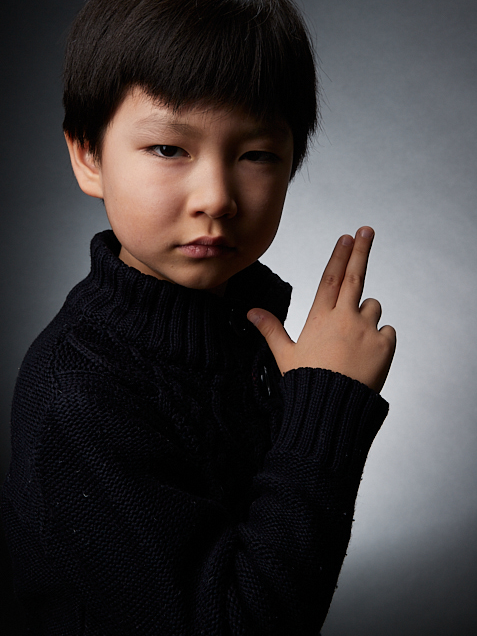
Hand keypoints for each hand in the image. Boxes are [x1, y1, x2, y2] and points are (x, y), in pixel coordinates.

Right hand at [247, 227, 395, 392]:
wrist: (333, 409)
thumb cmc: (307, 382)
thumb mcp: (285, 354)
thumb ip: (271, 329)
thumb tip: (251, 312)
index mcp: (320, 317)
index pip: (330, 277)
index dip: (338, 255)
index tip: (346, 237)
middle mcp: (344, 317)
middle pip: (355, 276)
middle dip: (361, 250)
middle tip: (367, 230)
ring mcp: (366, 329)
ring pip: (373, 306)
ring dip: (366, 313)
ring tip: (353, 340)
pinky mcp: (384, 345)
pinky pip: (387, 331)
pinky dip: (380, 337)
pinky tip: (367, 355)